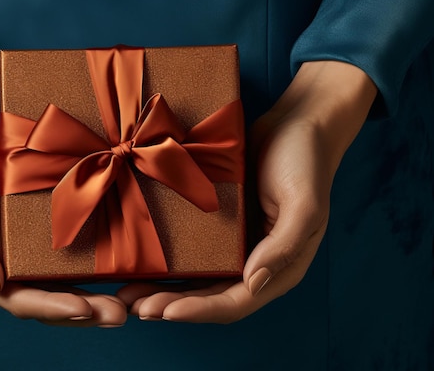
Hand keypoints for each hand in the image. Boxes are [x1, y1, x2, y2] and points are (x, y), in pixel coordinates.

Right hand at [0, 91, 125, 326]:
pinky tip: (120, 252)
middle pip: (48, 293)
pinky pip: (66, 232)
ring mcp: (22, 234)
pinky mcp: (37, 208)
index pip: (17, 299)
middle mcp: (3, 256)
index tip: (86, 309)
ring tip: (128, 296)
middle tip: (121, 314)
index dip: (51, 308)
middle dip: (84, 308)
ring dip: (93, 286)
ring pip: (62, 270)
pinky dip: (91, 247)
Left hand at [117, 61, 377, 322]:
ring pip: (195, 277)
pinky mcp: (218, 223)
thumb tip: (254, 282)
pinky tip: (140, 259)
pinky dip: (167, 259)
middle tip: (133, 306)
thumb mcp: (305, 204)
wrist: (296, 121)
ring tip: (126, 293)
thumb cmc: (306, 161)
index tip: (164, 312)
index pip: (235, 303)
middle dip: (171, 305)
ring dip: (162, 288)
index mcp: (278, 267)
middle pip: (208, 296)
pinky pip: (189, 248)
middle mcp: (253, 262)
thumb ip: (283, 246)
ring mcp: (234, 244)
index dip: (199, 311)